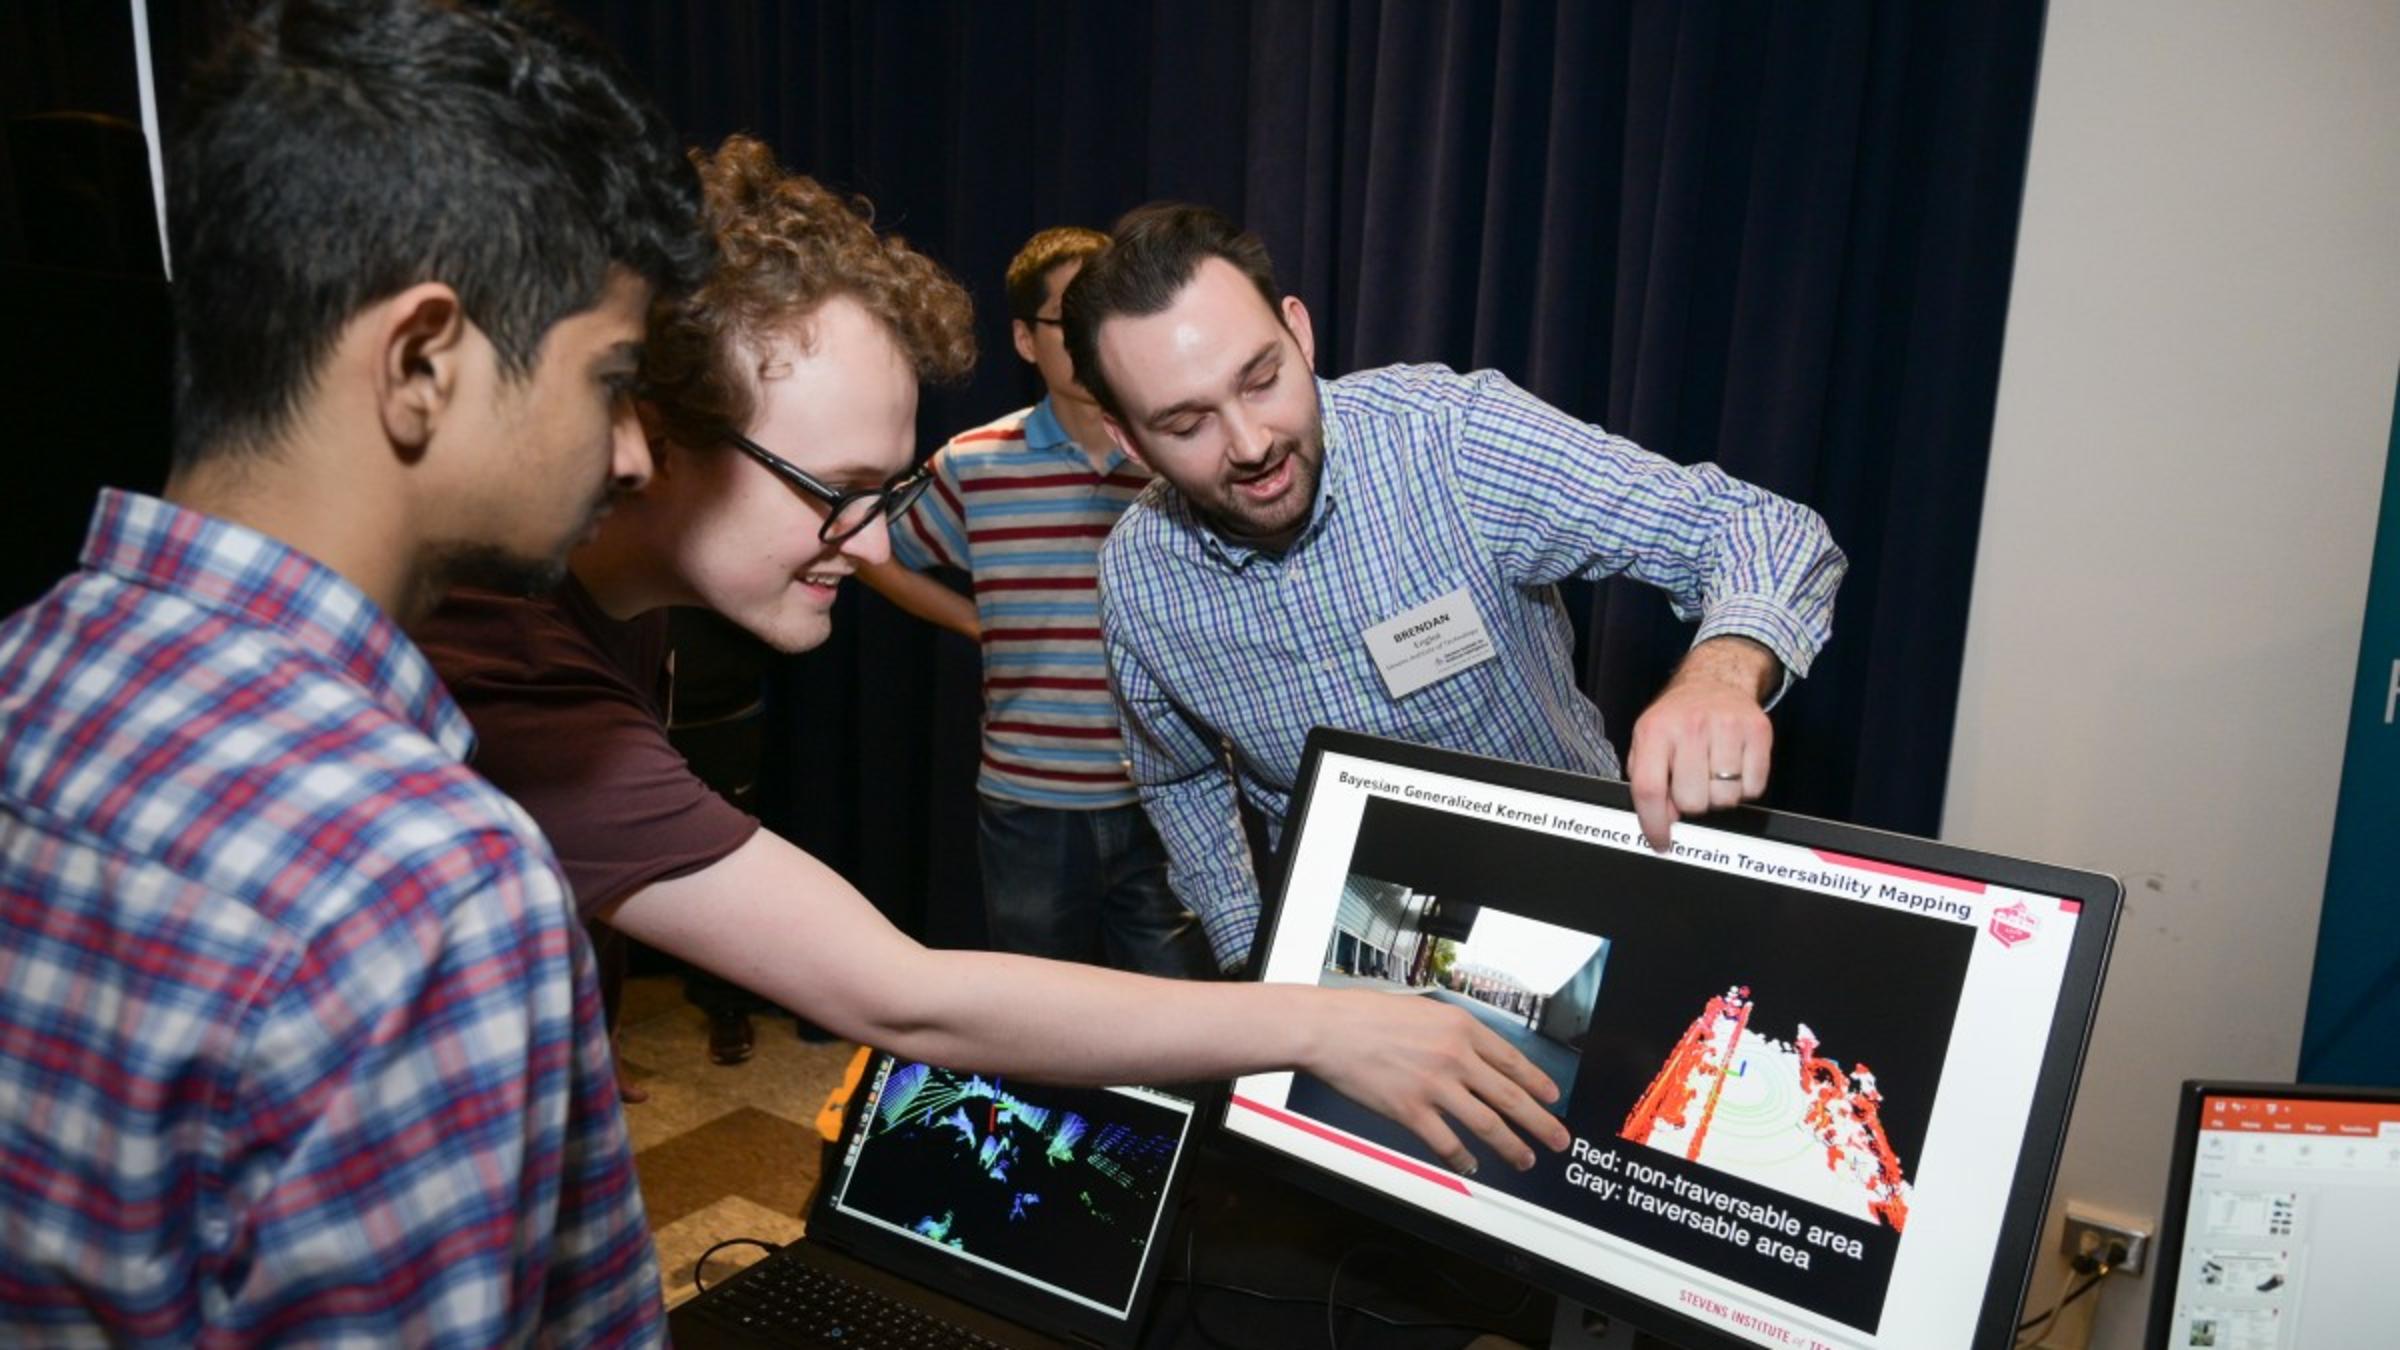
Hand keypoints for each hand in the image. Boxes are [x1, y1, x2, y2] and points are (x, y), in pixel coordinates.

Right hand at [1304, 989, 1570, 1174]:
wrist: (1329, 1029)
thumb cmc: (1368, 1016)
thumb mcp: (1425, 1011)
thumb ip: (1455, 1032)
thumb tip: (1479, 1056)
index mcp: (1461, 1027)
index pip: (1513, 1061)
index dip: (1538, 1084)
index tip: (1552, 1099)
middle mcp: (1456, 1056)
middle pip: (1511, 1097)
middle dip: (1541, 1123)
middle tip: (1558, 1140)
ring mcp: (1435, 1086)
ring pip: (1488, 1124)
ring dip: (1512, 1147)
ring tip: (1525, 1159)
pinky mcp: (1411, 1111)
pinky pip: (1447, 1143)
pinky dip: (1464, 1159)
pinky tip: (1471, 1166)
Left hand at [1626, 637, 1778, 851]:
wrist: (1715, 679)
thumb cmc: (1678, 716)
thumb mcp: (1648, 740)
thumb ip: (1647, 780)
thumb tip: (1664, 819)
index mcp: (1655, 730)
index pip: (1649, 789)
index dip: (1654, 824)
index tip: (1661, 843)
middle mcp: (1690, 726)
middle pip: (1691, 802)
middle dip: (1690, 802)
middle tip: (1691, 783)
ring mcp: (1727, 727)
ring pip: (1724, 799)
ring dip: (1718, 795)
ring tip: (1712, 771)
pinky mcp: (1757, 732)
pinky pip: (1753, 789)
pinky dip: (1744, 787)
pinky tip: (1733, 765)